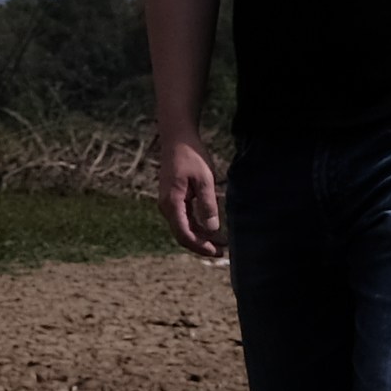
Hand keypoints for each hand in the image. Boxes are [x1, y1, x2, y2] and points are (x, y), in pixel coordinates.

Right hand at [157, 135, 226, 259]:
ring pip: (184, 227)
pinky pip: (185, 218)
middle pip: (183, 234)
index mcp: (172, 203)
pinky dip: (198, 225)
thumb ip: (208, 204)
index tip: (217, 251)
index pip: (184, 234)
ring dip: (201, 236)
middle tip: (222, 251)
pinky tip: (212, 227)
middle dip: (202, 245)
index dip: (201, 246)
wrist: (177, 138)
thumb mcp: (204, 179)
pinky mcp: (174, 199)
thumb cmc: (191, 155)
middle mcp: (167, 206)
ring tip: (221, 242)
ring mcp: (169, 203)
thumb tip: (212, 229)